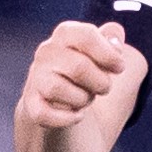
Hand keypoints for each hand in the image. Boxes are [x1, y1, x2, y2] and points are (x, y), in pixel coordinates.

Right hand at [18, 20, 132, 132]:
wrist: (61, 96)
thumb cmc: (88, 68)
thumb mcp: (102, 50)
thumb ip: (112, 39)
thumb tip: (114, 37)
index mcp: (66, 33)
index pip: (86, 36)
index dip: (109, 54)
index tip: (120, 68)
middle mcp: (47, 52)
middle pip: (78, 67)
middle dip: (100, 83)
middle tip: (103, 88)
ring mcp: (36, 77)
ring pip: (58, 89)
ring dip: (82, 99)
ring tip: (86, 98)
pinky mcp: (31, 103)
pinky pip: (44, 114)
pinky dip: (67, 118)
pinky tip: (78, 115)